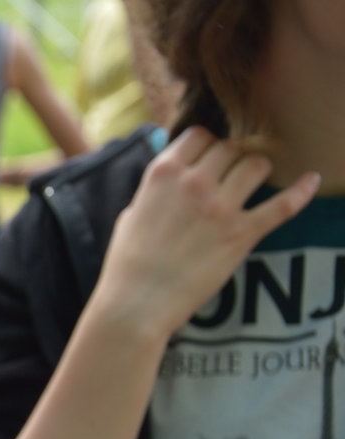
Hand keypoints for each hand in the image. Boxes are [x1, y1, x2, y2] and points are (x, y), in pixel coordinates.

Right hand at [92, 127, 319, 338]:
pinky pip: (282, 205)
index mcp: (163, 173)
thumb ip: (155, 192)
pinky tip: (311, 180)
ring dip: (255, 171)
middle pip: (229, 149)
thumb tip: (169, 186)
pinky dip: (300, 192)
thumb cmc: (126, 263)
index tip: (208, 159)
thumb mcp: (130, 213)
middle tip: (228, 177)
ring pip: (256, 165)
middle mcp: (194, 182)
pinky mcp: (242, 233)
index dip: (206, 146)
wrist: (137, 303)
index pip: (199, 135)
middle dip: (230, 159)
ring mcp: (221, 207)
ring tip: (253, 183)